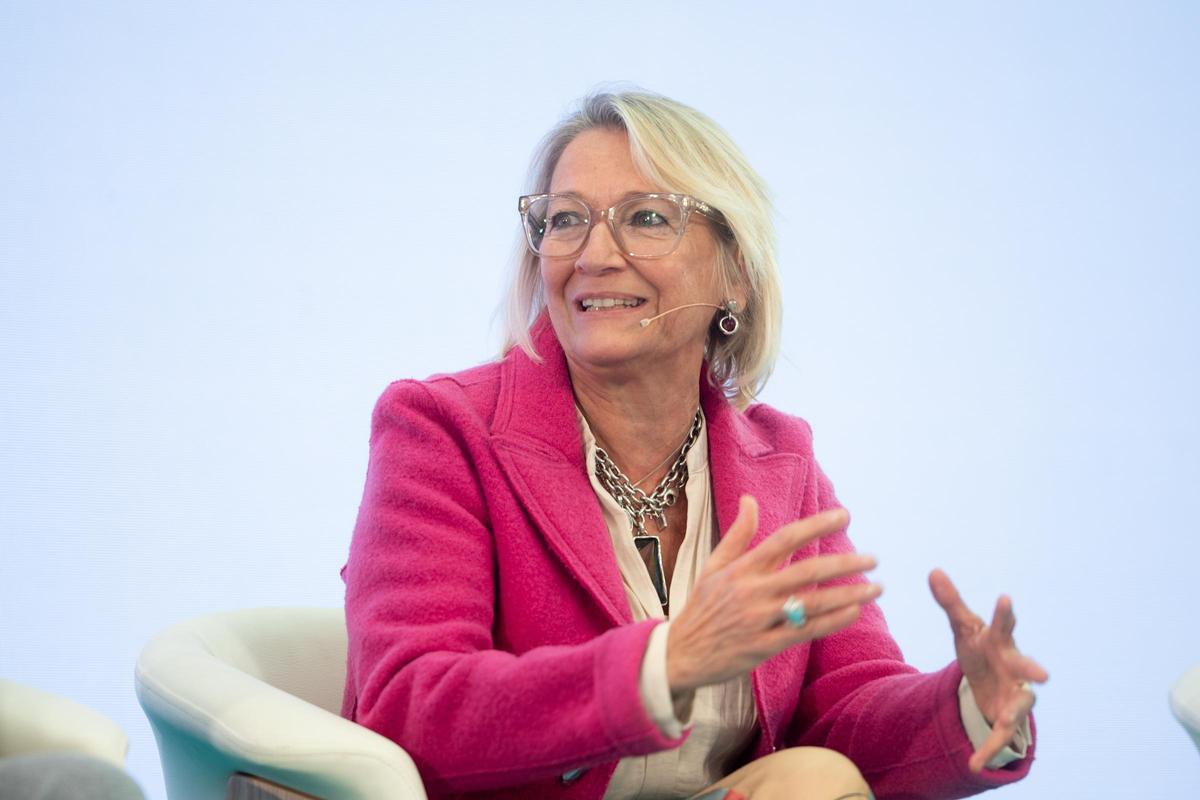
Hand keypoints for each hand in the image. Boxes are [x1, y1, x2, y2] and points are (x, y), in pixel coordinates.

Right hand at [666, 496, 881, 691]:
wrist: (679, 654)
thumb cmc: (700, 608)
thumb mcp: (713, 566)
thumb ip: (738, 535)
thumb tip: (750, 499)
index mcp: (741, 569)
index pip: (784, 539)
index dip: (816, 526)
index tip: (844, 516)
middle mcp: (752, 592)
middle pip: (806, 572)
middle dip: (844, 564)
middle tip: (874, 559)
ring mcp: (759, 620)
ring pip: (811, 604)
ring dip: (848, 595)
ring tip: (876, 587)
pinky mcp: (763, 647)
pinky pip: (804, 632)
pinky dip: (832, 622)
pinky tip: (854, 612)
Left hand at [929, 568, 1048, 772]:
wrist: (991, 680)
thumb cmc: (981, 648)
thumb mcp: (963, 628)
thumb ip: (950, 602)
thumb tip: (933, 570)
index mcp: (1000, 641)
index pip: (1002, 624)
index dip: (1004, 613)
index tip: (1005, 599)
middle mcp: (1014, 666)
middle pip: (1024, 665)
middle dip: (1033, 668)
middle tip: (1044, 674)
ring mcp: (1016, 692)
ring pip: (1021, 704)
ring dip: (1014, 713)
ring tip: (1004, 721)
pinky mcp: (1008, 717)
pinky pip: (1001, 736)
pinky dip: (988, 750)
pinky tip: (975, 764)